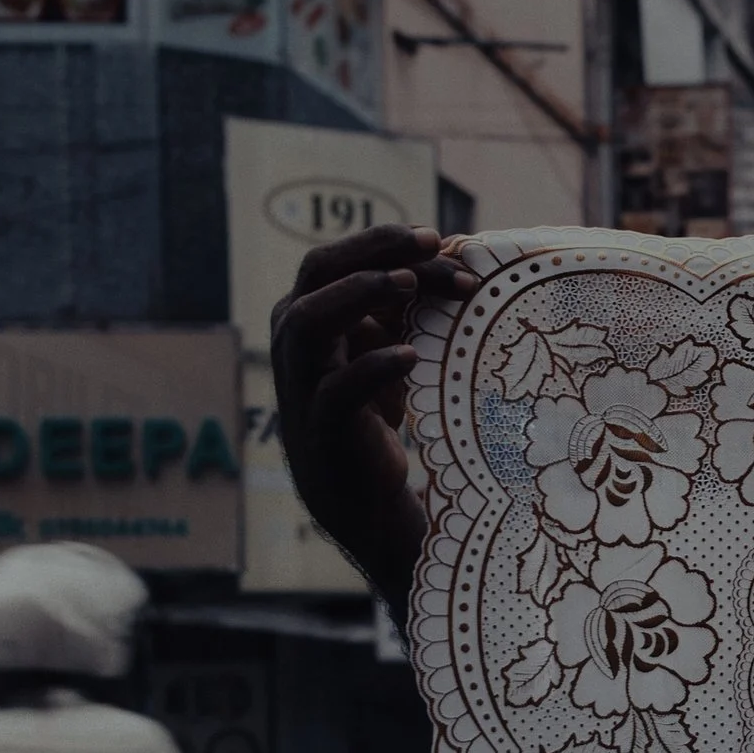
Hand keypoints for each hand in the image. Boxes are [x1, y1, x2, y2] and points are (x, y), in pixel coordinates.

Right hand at [270, 224, 481, 600]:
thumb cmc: (384, 427)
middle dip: (372, 253)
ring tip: (410, 287)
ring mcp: (302, 392)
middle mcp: (297, 351)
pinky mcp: (321, 437)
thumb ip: (406, 316)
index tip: (439, 239)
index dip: (380, 243)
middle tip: (430, 246)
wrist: (371, 513)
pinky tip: (411, 359)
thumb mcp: (394, 362)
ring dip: (358, 295)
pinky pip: (335, 393)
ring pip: (306, 323)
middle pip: (315, 275)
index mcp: (312, 325)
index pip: (334, 261)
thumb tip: (456, 258)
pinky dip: (371, 369)